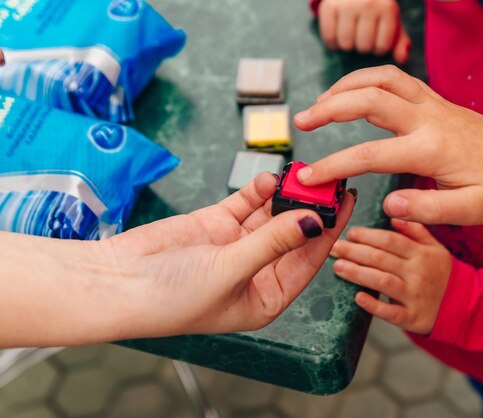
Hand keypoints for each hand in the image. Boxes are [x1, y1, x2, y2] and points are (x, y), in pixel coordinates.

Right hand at [109, 172, 355, 335]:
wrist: (117, 282)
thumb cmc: (174, 296)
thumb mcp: (232, 271)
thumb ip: (274, 243)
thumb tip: (315, 221)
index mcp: (266, 296)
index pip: (308, 260)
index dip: (328, 230)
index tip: (347, 201)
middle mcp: (256, 272)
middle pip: (293, 234)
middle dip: (309, 208)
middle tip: (328, 178)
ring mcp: (236, 246)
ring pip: (271, 215)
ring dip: (286, 195)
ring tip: (303, 172)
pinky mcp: (216, 224)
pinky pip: (245, 203)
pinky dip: (258, 190)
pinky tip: (271, 177)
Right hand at [295, 65, 482, 225]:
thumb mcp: (469, 211)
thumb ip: (426, 209)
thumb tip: (388, 204)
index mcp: (431, 149)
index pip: (370, 156)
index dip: (333, 167)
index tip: (309, 179)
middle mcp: (428, 119)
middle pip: (369, 98)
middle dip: (329, 108)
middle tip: (302, 122)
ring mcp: (432, 104)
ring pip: (381, 78)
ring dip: (346, 86)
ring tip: (320, 104)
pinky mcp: (434, 100)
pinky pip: (394, 78)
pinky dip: (366, 81)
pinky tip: (352, 95)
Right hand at [318, 0, 410, 63]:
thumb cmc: (376, 7)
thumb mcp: (391, 19)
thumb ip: (399, 40)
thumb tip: (402, 60)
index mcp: (387, 8)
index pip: (382, 46)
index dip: (378, 49)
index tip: (376, 41)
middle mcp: (368, 4)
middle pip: (363, 47)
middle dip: (362, 47)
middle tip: (361, 37)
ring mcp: (347, 5)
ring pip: (346, 44)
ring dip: (348, 45)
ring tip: (350, 37)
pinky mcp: (329, 7)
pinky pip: (329, 37)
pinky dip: (333, 43)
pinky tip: (337, 37)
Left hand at [330, 219, 451, 333]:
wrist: (464, 306)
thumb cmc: (441, 274)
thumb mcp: (435, 248)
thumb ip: (415, 230)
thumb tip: (395, 214)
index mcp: (422, 253)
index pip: (391, 240)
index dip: (369, 235)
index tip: (350, 233)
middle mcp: (418, 273)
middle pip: (382, 259)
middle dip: (355, 252)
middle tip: (334, 249)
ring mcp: (415, 296)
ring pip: (383, 282)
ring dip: (358, 274)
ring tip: (338, 267)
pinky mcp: (412, 317)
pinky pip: (391, 312)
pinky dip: (374, 305)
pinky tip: (358, 297)